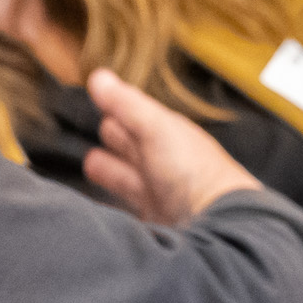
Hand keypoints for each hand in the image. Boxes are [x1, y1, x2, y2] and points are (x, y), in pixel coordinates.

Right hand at [81, 67, 262, 224]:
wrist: (213, 227)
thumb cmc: (194, 173)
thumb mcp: (156, 129)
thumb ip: (127, 105)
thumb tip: (98, 76)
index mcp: (169, 138)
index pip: (137, 119)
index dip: (119, 109)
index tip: (99, 98)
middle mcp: (163, 165)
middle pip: (132, 148)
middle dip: (114, 137)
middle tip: (95, 128)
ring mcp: (156, 195)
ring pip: (125, 178)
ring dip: (109, 171)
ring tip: (89, 163)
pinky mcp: (148, 223)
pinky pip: (123, 209)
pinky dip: (109, 203)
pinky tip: (97, 204)